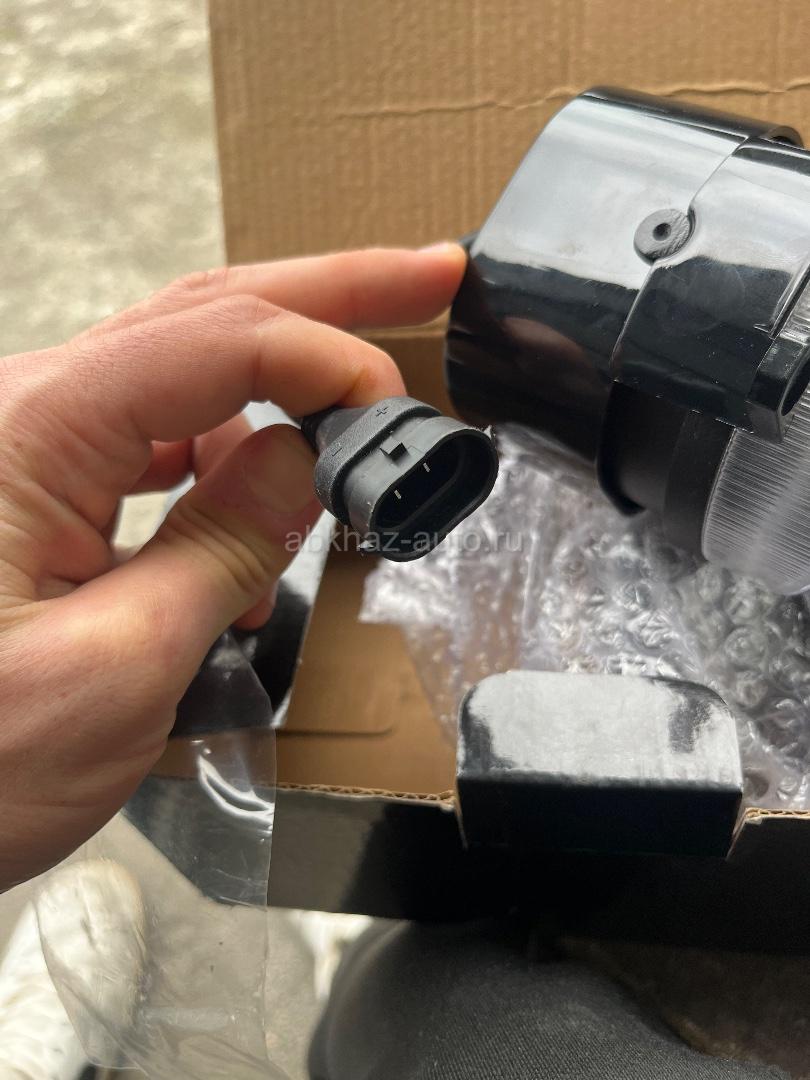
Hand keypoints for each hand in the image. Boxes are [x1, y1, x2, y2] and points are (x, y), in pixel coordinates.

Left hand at [0, 243, 465, 890]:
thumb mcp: (117, 669)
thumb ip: (222, 551)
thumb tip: (299, 464)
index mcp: (30, 433)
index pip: (215, 344)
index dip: (324, 360)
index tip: (395, 406)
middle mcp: (28, 415)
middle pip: (205, 316)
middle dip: (324, 298)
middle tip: (425, 276)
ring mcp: (33, 447)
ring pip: (187, 378)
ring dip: (280, 409)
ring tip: (349, 462)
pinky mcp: (41, 486)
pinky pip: (157, 444)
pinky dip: (229, 473)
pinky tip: (259, 527)